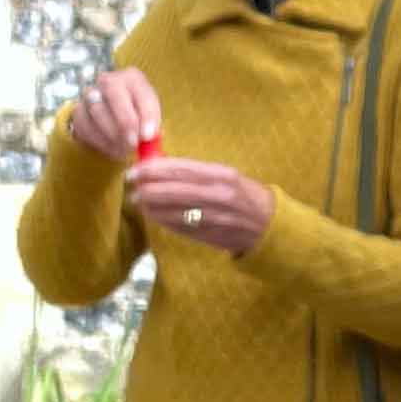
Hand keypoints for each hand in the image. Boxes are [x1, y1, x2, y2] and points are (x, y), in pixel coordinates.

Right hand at [69, 67, 161, 164]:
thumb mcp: (149, 118)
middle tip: (133, 143)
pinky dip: (100, 141)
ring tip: (125, 149)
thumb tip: (149, 138)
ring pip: (97, 110)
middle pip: (114, 92)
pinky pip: (85, 126)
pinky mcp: (78, 112)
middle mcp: (109, 80)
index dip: (146, 114)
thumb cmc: (137, 117)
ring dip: (113, 134)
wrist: (113, 121)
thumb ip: (151, 126)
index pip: (141, 90)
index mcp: (132, 78)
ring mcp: (90, 94)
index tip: (148, 135)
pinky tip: (112, 148)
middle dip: (125, 120)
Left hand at [127, 156, 272, 257]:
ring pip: (175, 210)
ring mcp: (214, 217)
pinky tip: (153, 215)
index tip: (138, 167)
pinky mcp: (210, 234)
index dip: (156, 169)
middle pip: (175, 190)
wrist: (268, 225)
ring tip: (138, 201)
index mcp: (222, 175)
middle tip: (131, 184)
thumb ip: (198, 172)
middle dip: (148, 186)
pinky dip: (164, 221)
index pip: (182, 169)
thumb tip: (164, 166)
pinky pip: (181, 227)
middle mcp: (218, 195)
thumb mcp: (227, 175)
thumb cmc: (245, 194)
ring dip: (152, 206)